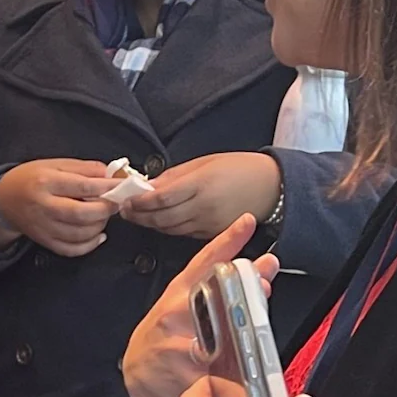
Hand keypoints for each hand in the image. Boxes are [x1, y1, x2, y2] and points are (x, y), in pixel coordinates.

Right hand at [0, 158, 117, 258]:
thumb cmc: (31, 178)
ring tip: (103, 216)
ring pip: (79, 234)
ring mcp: (43, 227)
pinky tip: (97, 235)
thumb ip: (84, 169)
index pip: (83, 186)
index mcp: (46, 181)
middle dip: (105, 209)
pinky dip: (89, 245)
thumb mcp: (55, 164)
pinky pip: (71, 249)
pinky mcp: (44, 241)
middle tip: (115, 203)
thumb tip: (110, 175)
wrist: (5, 198)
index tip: (121, 186)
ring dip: (99, 226)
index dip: (107, 187)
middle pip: (81, 214)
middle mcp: (43, 206)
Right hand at [121, 216, 277, 396]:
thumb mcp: (187, 306)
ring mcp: (177, 343)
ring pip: (224, 344)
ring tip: (268, 345)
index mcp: (181, 292)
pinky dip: (239, 392)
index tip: (246, 222)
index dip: (226, 241)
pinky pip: (219, 383)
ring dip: (251, 348)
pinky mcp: (181, 374)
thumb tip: (264, 275)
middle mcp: (176, 312)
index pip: (205, 262)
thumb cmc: (167, 336)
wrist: (136, 372)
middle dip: (248, 294)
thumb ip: (225, 292)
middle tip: (264, 284)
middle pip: (220, 300)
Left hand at [126, 152, 281, 239]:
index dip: (139, 201)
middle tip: (123, 209)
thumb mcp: (205, 162)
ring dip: (149, 223)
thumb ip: (174, 176)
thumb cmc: (240, 168)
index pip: (161, 197)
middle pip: (161, 217)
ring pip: (169, 229)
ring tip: (135, 215)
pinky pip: (183, 233)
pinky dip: (167, 228)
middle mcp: (203, 207)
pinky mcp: (212, 233)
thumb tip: (148, 184)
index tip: (125, 198)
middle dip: (139, 215)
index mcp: (201, 184)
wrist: (272, 187)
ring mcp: (208, 223)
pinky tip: (158, 221)